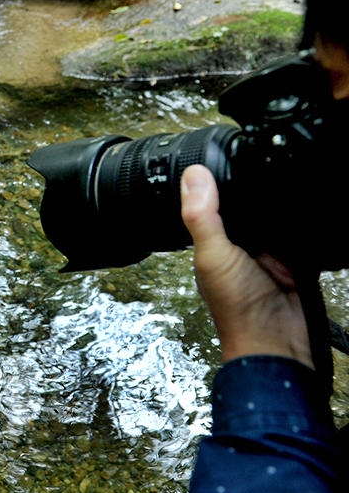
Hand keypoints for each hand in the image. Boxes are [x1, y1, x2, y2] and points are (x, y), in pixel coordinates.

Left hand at [180, 165, 312, 367]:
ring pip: (272, 211)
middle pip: (245, 201)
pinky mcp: (294, 255)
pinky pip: (297, 228)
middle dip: (251, 188)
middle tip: (260, 166)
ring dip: (277, 204)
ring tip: (281, 189)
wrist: (278, 340)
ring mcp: (267, 248)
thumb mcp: (213, 256)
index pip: (212, 198)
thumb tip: (192, 176)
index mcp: (211, 239)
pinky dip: (298, 221)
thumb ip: (201, 217)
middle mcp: (238, 241)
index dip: (216, 178)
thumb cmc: (237, 308)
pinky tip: (299, 209)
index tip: (222, 152)